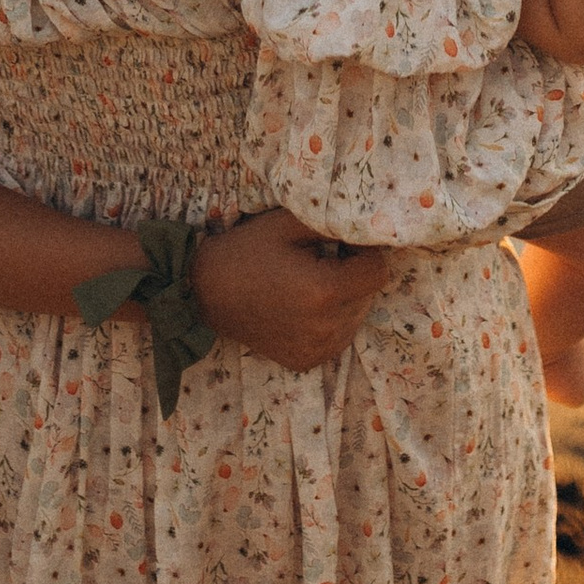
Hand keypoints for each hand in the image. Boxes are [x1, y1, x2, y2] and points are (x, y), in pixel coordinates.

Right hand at [193, 213, 395, 371]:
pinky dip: (330, 320)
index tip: (342, 244)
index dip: (366, 252)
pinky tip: (303, 307)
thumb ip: (332, 222)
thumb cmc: (248, 251)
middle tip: (322, 260)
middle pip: (368, 294)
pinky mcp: (306, 361)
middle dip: (353, 274)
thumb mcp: (289, 224)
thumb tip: (369, 223)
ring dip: (344, 298)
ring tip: (310, 283)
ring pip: (355, 316)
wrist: (205, 292)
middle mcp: (326, 327)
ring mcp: (316, 350)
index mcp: (325, 291)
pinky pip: (337, 336)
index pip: (378, 271)